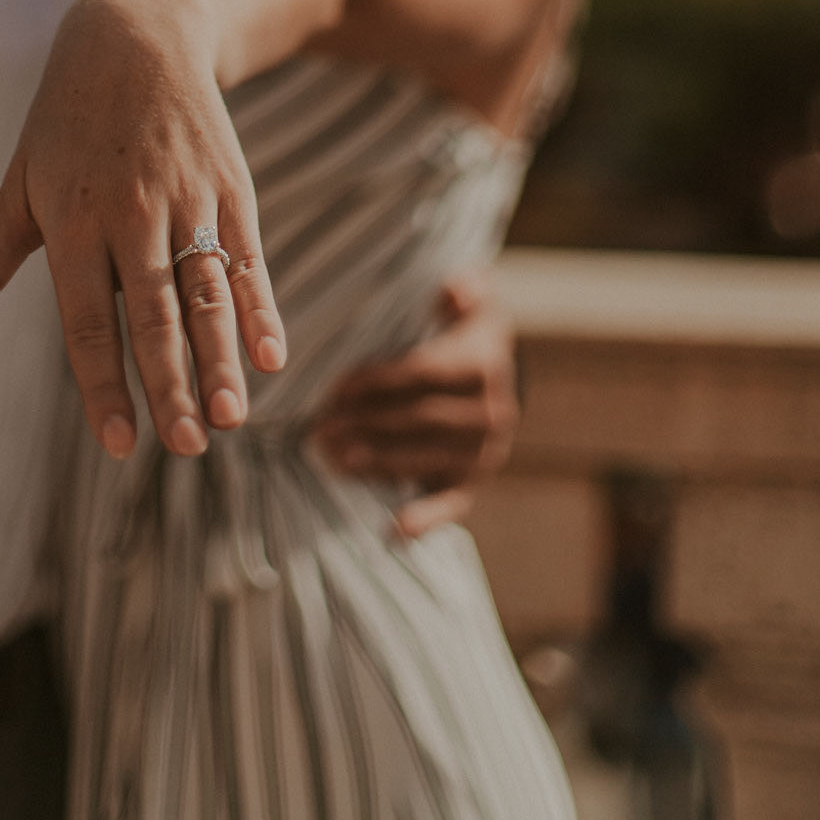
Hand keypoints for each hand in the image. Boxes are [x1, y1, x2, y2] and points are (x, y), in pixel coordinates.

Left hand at [0, 0, 285, 460]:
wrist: (137, 37)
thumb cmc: (64, 126)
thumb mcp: (17, 184)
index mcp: (70, 219)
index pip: (85, 318)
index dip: (103, 382)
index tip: (118, 444)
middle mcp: (130, 213)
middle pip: (153, 311)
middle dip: (171, 383)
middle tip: (188, 448)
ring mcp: (186, 199)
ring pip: (207, 291)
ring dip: (222, 358)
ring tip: (232, 418)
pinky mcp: (230, 188)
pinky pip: (247, 259)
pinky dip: (261, 308)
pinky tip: (271, 357)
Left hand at [310, 273, 517, 539]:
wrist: (502, 369)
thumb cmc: (466, 325)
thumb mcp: (472, 297)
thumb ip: (466, 288)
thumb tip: (455, 289)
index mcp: (482, 364)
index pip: (423, 374)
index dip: (378, 382)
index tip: (335, 388)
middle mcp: (490, 412)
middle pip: (418, 420)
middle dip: (364, 424)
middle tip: (317, 428)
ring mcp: (484, 451)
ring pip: (425, 459)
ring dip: (376, 462)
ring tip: (330, 459)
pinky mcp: (474, 480)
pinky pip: (452, 503)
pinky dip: (426, 519)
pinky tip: (393, 531)